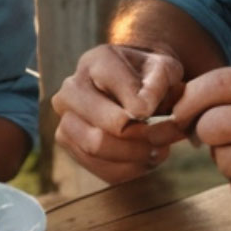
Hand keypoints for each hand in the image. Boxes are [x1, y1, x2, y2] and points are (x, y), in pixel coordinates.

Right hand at [55, 43, 188, 183]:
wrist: (135, 86)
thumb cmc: (151, 77)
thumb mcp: (164, 69)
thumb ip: (157, 83)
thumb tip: (140, 110)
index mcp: (96, 62)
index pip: (113, 89)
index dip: (141, 108)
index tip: (164, 115)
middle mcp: (72, 89)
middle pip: (98, 127)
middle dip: (138, 139)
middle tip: (164, 140)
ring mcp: (65, 117)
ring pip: (95, 149)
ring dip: (134, 156)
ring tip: (158, 149)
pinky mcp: (68, 142)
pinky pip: (99, 167)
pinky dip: (130, 168)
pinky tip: (146, 157)